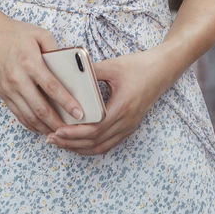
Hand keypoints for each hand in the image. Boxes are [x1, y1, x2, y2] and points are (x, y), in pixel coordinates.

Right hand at [0, 14, 86, 134]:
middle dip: (57, 122)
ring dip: (45, 127)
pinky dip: (31, 124)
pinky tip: (42, 127)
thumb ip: (55, 48)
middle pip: (40, 108)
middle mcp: (18, 78)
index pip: (52, 87)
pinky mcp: (3, 95)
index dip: (67, 102)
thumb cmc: (15, 33)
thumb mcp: (39, 33)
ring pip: (29, 116)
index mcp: (29, 61)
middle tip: (72, 130)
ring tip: (59, 132)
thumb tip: (69, 66)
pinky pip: (18, 115)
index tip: (79, 113)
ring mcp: (8, 89)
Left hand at [46, 48, 166, 155]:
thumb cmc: (139, 66)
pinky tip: (80, 142)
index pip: (94, 130)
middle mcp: (127, 122)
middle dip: (71, 144)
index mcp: (122, 107)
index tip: (56, 131)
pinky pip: (109, 143)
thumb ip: (91, 71)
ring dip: (80, 148)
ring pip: (102, 147)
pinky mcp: (130, 126)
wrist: (163, 69)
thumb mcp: (113, 65)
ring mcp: (129, 126)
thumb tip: (69, 74)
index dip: (74, 134)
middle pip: (95, 143)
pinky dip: (92, 146)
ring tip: (62, 143)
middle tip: (51, 139)